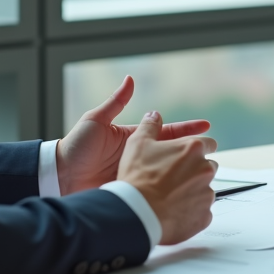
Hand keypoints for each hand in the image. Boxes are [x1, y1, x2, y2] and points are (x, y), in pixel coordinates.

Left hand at [55, 75, 211, 194]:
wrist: (59, 176)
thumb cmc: (75, 146)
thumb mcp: (96, 121)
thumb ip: (116, 102)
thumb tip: (130, 79)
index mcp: (133, 139)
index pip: (166, 132)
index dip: (187, 130)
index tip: (206, 126)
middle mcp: (138, 157)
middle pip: (171, 153)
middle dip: (193, 151)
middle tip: (213, 150)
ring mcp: (135, 174)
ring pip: (166, 173)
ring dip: (184, 171)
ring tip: (205, 172)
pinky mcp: (130, 190)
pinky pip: (152, 191)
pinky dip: (168, 191)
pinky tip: (183, 193)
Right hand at [119, 110, 217, 244]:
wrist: (136, 212)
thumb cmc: (137, 178)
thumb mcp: (137, 144)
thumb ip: (149, 126)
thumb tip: (154, 115)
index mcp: (193, 148)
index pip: (209, 144)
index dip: (197, 150)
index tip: (187, 156)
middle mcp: (205, 170)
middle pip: (208, 167)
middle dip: (195, 171)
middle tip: (174, 179)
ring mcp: (207, 194)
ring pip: (205, 191)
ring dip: (193, 193)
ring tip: (170, 198)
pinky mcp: (204, 217)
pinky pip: (202, 213)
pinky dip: (191, 213)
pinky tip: (174, 212)